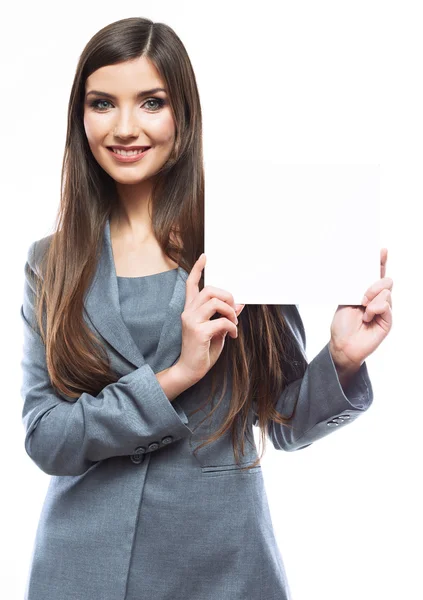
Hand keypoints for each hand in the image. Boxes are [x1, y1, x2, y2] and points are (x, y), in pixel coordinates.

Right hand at [176, 254, 244, 385]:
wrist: (189, 371)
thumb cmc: (202, 352)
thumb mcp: (217, 331)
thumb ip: (224, 316)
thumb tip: (239, 305)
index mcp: (190, 310)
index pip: (191, 285)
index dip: (197, 269)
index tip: (205, 257)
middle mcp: (188, 312)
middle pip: (209, 290)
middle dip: (227, 295)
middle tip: (234, 309)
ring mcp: (191, 321)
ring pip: (215, 302)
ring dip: (230, 311)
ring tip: (233, 323)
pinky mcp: (198, 332)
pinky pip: (222, 322)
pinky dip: (232, 327)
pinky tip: (233, 335)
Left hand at [329, 248, 392, 368]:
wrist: (342, 345)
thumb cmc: (342, 325)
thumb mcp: (345, 301)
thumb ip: (356, 288)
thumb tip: (362, 273)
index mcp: (366, 292)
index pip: (376, 275)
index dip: (380, 262)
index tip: (381, 251)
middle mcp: (377, 299)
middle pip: (385, 280)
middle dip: (373, 284)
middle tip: (362, 297)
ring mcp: (384, 309)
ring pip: (386, 291)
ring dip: (372, 298)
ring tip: (363, 309)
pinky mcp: (388, 320)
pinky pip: (387, 305)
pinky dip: (376, 309)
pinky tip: (368, 317)